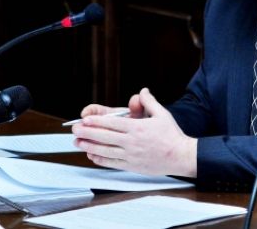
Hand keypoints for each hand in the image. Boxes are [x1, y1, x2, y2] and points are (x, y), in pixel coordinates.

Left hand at [72, 88, 196, 176]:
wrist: (180, 156)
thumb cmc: (172, 136)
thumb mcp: (162, 114)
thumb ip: (149, 102)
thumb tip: (143, 91)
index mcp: (138, 128)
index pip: (112, 124)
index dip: (96, 122)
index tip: (85, 120)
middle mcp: (132, 142)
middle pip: (105, 137)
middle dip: (87, 133)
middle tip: (76, 130)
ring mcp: (131, 155)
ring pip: (105, 151)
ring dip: (90, 146)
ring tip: (79, 143)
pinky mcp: (132, 166)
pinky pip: (112, 163)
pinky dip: (100, 160)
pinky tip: (92, 156)